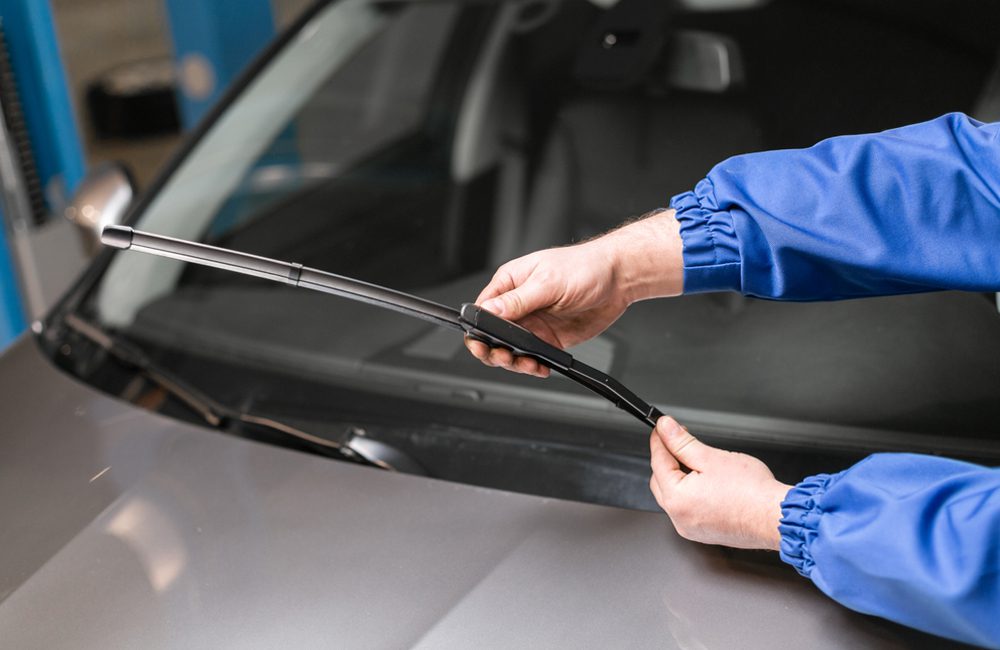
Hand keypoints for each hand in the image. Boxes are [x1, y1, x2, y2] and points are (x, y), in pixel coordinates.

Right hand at [466, 209, 682, 376]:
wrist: (618, 279)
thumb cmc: (586, 267)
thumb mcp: (548, 282)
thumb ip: (518, 300)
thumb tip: (489, 310)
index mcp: (510, 283)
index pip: (482, 309)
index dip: (477, 329)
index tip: (483, 341)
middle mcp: (519, 305)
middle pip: (491, 334)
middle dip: (492, 350)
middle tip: (503, 356)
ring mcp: (533, 323)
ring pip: (510, 350)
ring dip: (513, 361)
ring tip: (525, 363)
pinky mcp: (548, 338)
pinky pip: (532, 357)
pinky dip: (532, 366)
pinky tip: (539, 366)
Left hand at [649, 416, 791, 549]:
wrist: (776, 517)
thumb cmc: (751, 492)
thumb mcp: (711, 458)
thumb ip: (683, 442)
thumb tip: (665, 429)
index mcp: (677, 499)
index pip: (658, 462)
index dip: (660, 441)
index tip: (662, 428)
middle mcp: (680, 518)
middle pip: (661, 480)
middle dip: (669, 459)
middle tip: (681, 441)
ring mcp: (691, 528)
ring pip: (675, 496)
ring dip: (680, 476)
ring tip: (699, 461)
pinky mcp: (705, 533)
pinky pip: (689, 509)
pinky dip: (692, 493)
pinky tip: (707, 482)